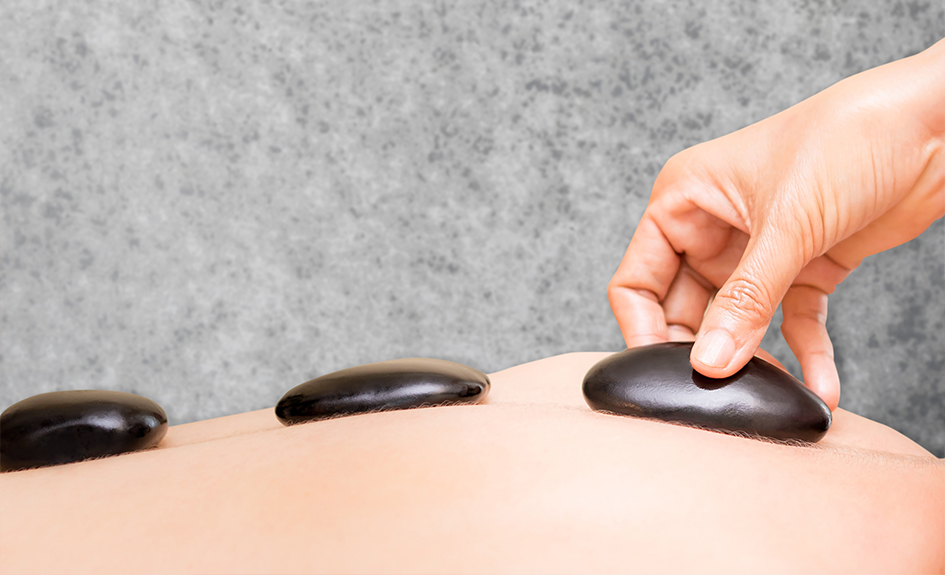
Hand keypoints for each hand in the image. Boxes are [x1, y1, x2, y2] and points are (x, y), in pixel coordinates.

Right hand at [609, 39, 944, 409]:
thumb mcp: (787, 223)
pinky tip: (818, 388)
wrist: (935, 124)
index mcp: (684, 199)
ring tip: (768, 394)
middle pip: (683, 310)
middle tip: (718, 391)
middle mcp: (712, 227)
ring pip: (736, 324)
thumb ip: (745, 300)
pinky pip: (792, 324)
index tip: (663, 372)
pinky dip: (805, 356)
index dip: (643, 328)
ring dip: (753, 361)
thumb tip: (708, 363)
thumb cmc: (849, 136)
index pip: (638, 279)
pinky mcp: (805, 268)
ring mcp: (758, 251)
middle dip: (700, 351)